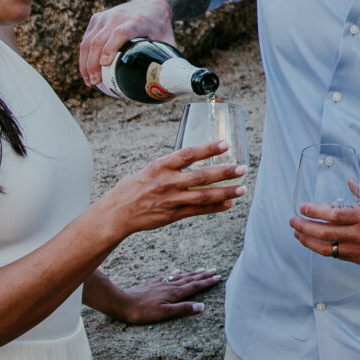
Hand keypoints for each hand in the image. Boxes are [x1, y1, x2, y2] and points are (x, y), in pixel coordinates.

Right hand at [79, 0, 175, 87]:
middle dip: (93, 63)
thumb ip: (169, 61)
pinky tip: (86, 70)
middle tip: (94, 82)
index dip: (110, 48)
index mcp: (136, 21)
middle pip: (99, 40)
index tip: (105, 64)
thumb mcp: (168, 42)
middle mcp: (118, 16)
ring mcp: (105, 17)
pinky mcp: (97, 19)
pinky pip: (86, 38)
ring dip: (85, 62)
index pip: (120, 34)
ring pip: (89, 40)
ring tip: (89, 81)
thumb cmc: (160, 27)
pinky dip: (83, 56)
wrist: (151, 4)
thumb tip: (167, 86)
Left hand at [93, 269, 221, 323]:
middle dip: (203, 276)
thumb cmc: (144, 312)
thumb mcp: (165, 313)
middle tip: (214, 271)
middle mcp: (169, 286)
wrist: (124, 304)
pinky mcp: (153, 284)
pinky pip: (168, 276)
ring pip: (180, 277)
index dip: (207, 283)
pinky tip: (177, 271)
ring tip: (201, 270)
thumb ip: (183, 309)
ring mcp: (161, 284)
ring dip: (192, 273)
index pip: (194, 286)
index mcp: (174, 293)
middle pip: (190, 279)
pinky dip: (175, 274)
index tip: (217, 278)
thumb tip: (201, 306)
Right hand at [96, 141, 243, 235]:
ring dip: (226, 192)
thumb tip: (187, 160)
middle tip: (242, 168)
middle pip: (202, 176)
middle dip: (225, 173)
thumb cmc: (130, 189)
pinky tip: (229, 204)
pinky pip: (199, 211)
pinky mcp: (173, 215)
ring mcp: (172, 200)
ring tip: (242, 189)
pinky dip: (215, 208)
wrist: (116, 215)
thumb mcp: (147, 170)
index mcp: (160, 166)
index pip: (188, 154)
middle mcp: (167, 182)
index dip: (208, 148)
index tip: (225, 144)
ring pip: (204, 196)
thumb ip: (168, 166)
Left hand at [288, 182, 359, 267]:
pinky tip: (317, 244)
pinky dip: (324, 250)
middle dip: (304, 228)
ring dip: (309, 242)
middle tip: (293, 221)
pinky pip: (338, 256)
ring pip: (327, 249)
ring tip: (298, 234)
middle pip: (324, 234)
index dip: (314, 212)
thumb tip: (350, 182)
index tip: (303, 208)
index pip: (333, 215)